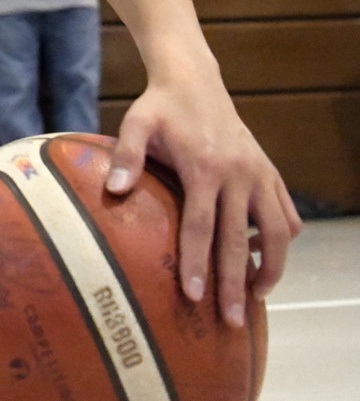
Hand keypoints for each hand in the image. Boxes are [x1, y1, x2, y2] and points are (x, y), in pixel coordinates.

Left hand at [104, 62, 301, 326]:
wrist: (195, 80)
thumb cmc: (161, 107)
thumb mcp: (137, 123)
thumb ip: (126, 156)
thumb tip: (113, 191)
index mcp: (205, 167)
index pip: (202, 226)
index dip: (197, 263)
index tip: (192, 296)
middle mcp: (239, 174)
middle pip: (240, 240)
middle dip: (236, 283)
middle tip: (230, 320)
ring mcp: (259, 173)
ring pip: (277, 231)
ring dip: (271, 266)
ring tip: (257, 296)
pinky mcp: (269, 172)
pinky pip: (286, 213)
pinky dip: (282, 239)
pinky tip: (266, 257)